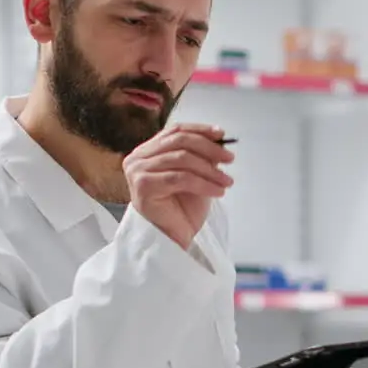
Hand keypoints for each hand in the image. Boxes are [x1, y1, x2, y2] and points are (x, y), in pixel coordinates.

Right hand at [123, 123, 234, 249]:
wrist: (173, 237)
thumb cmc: (181, 208)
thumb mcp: (195, 174)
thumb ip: (201, 155)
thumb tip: (219, 139)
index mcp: (147, 151)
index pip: (175, 131)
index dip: (200, 130)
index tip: (221, 134)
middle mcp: (138, 158)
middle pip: (179, 141)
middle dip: (209, 148)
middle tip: (229, 158)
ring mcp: (138, 171)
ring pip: (181, 159)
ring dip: (210, 170)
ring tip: (226, 181)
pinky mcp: (143, 186)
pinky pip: (181, 178)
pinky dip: (204, 183)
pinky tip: (218, 191)